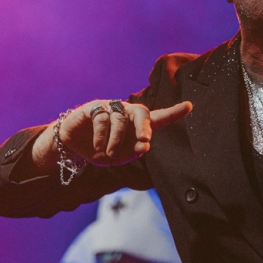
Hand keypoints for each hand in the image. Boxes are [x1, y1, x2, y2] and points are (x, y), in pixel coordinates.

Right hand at [48, 100, 192, 166]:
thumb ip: (132, 152)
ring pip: (119, 120)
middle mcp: (126, 112)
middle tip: (144, 141)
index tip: (190, 106)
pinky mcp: (94, 107)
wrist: (73, 146)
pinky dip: (101, 137)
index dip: (174, 112)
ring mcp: (110, 107)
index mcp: (137, 124)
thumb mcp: (118, 157)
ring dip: (115, 141)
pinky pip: (102, 120)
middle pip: (142, 112)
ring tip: (109, 154)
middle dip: (144, 127)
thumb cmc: (101, 149)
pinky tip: (98, 148)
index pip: (158, 117)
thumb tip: (145, 146)